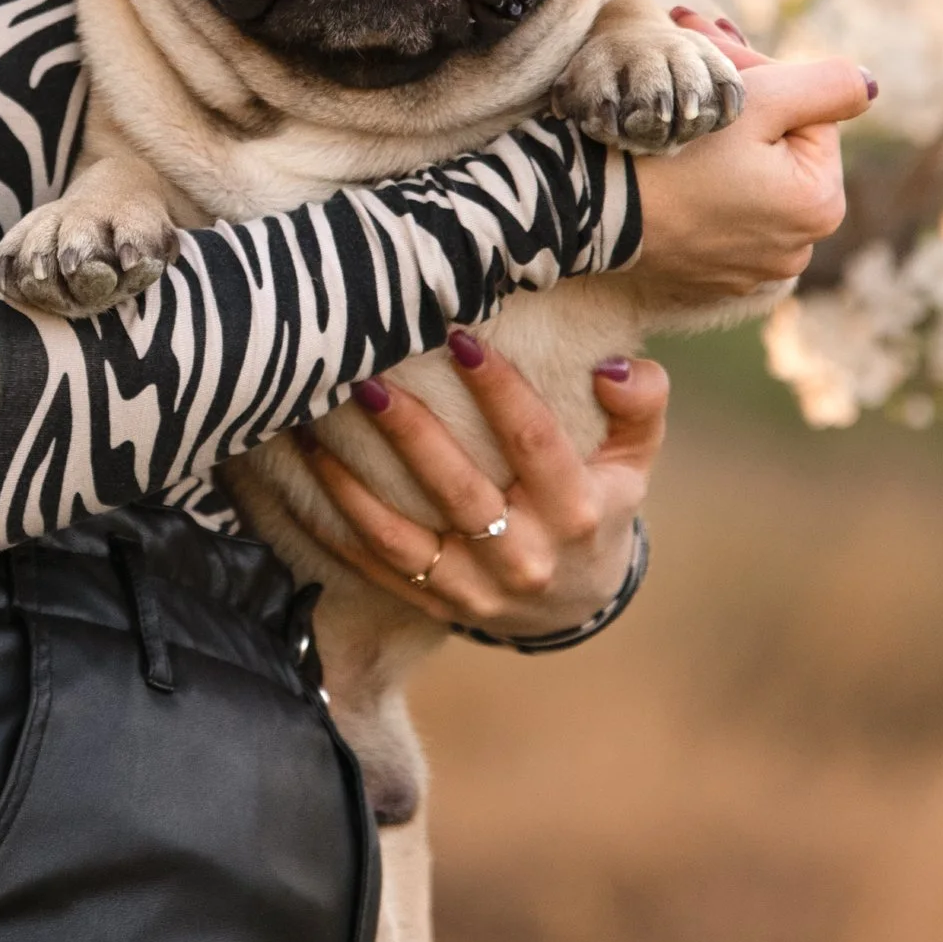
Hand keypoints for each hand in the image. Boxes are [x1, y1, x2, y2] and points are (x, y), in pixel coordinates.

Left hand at [286, 329, 667, 639]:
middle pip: (458, 490)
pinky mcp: (432, 602)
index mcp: (578, 513)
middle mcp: (525, 558)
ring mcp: (473, 589)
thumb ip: (639, 406)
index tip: (459, 337)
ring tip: (313, 421)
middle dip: (410, 430)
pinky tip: (303, 468)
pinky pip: (372, 562)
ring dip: (350, 477)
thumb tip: (614, 367)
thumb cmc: (599, 503)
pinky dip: (330, 518)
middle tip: (367, 375)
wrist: (575, 603)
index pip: (534, 442)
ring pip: (400, 535)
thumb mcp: (635, 458)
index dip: (499, 389)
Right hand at [626, 13, 873, 312]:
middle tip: (692, 68)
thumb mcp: (758, 100)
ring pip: (749, 182)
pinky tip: (666, 164)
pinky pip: (718, 217)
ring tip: (677, 114)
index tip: (711, 51)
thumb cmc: (675, 149)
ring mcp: (751, 270)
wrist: (590, 208)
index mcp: (821, 205)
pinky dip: (700, 188)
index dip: (761, 77)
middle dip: (742, 108)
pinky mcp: (707, 278)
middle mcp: (797, 250)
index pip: (807, 114)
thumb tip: (870, 86)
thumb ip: (827, 85)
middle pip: (779, 150)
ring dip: (721, 145)